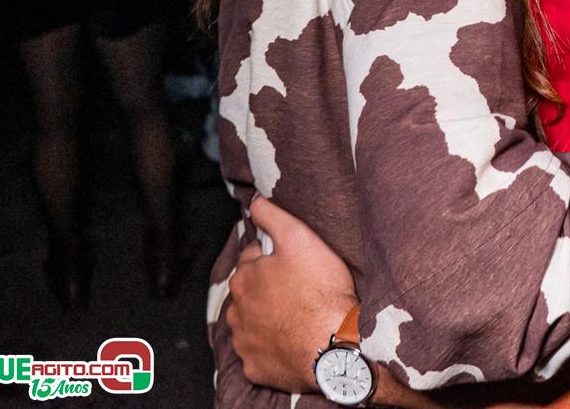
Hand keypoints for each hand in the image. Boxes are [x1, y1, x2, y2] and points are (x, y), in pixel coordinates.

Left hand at [227, 196, 357, 393]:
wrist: (332, 345)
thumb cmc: (319, 291)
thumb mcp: (300, 239)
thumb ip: (273, 217)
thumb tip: (254, 201)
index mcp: (245, 278)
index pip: (251, 258)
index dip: (271, 256)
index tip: (290, 261)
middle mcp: (237, 310)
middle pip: (248, 292)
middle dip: (264, 288)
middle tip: (295, 287)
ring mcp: (245, 342)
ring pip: (249, 322)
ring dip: (263, 317)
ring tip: (293, 315)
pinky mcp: (256, 367)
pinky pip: (258, 353)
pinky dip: (269, 347)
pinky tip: (289, 340)